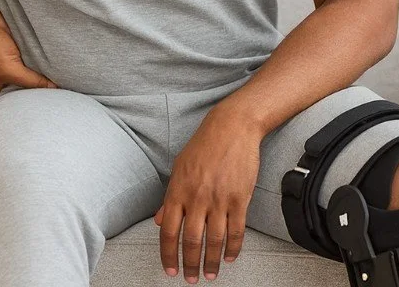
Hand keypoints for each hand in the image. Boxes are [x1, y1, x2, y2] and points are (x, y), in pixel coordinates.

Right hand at [0, 2, 59, 110]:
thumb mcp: (10, 69)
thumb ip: (31, 80)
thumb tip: (53, 89)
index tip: (7, 121)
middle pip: (7, 93)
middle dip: (21, 98)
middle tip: (39, 105)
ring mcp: (4, 64)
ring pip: (19, 76)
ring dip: (30, 78)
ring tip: (49, 87)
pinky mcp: (13, 51)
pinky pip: (26, 60)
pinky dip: (34, 61)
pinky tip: (48, 64)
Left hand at [154, 108, 262, 281]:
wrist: (232, 127)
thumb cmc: (203, 145)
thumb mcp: (179, 167)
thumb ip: (169, 197)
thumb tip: (159, 220)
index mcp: (178, 190)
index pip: (168, 231)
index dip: (168, 254)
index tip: (170, 269)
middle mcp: (197, 197)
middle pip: (191, 240)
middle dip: (189, 264)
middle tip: (190, 279)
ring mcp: (219, 199)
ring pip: (214, 240)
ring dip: (211, 262)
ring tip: (210, 274)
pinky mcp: (240, 198)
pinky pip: (236, 230)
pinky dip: (233, 248)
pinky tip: (230, 257)